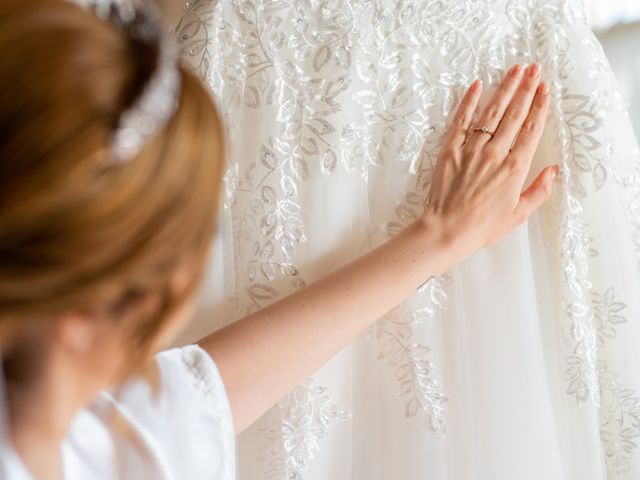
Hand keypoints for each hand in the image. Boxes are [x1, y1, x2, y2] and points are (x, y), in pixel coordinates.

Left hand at [424, 63, 556, 255]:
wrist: (447, 230)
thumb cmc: (483, 226)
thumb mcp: (518, 214)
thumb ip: (539, 191)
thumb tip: (552, 171)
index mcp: (515, 168)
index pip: (531, 129)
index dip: (539, 107)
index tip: (545, 89)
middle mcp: (495, 153)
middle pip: (514, 114)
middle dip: (526, 88)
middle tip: (534, 69)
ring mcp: (471, 150)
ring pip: (491, 113)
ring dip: (505, 89)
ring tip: (515, 70)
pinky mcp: (450, 151)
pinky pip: (461, 121)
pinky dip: (469, 102)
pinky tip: (477, 85)